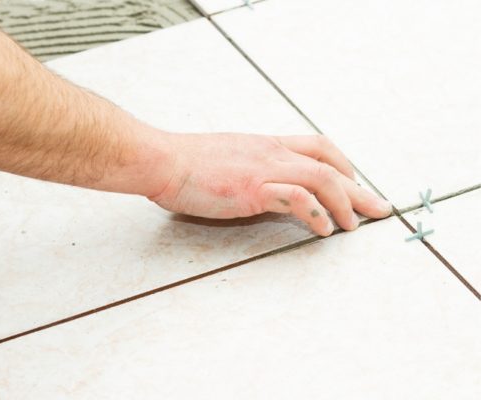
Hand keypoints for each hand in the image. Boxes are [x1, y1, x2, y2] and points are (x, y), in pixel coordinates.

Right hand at [149, 133, 391, 235]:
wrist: (162, 160)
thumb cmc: (187, 161)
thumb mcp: (228, 158)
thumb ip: (251, 168)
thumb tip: (264, 187)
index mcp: (266, 145)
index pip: (318, 147)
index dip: (344, 165)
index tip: (354, 183)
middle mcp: (271, 153)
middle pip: (330, 164)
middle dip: (359, 189)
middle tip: (379, 209)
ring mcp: (263, 169)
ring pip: (322, 179)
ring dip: (345, 203)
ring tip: (353, 227)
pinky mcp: (252, 189)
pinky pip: (296, 198)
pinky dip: (317, 214)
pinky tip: (322, 229)